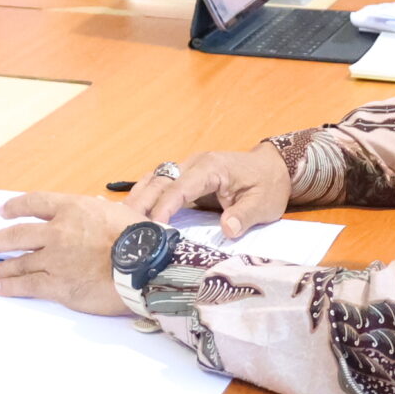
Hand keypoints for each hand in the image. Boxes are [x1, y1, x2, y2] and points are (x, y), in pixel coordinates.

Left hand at [0, 193, 138, 314]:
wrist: (144, 265)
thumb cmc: (139, 238)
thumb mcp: (119, 213)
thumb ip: (100, 211)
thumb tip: (96, 205)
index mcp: (72, 208)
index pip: (35, 203)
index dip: (16, 207)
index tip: (3, 212)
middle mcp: (58, 231)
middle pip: (17, 234)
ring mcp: (55, 259)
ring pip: (19, 262)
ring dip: (1, 268)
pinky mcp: (58, 284)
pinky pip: (28, 285)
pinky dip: (11, 287)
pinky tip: (0, 288)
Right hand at [126, 147, 291, 237]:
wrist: (273, 169)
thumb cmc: (267, 186)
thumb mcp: (264, 204)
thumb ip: (244, 216)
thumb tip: (227, 229)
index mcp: (211, 168)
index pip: (181, 187)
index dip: (164, 206)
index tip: (152, 226)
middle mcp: (193, 164)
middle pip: (159, 181)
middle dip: (141, 203)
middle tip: (125, 227)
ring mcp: (186, 168)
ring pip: (154, 180)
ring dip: (138, 199)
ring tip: (121, 222)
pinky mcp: (185, 177)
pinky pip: (159, 183)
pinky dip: (144, 195)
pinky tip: (133, 211)